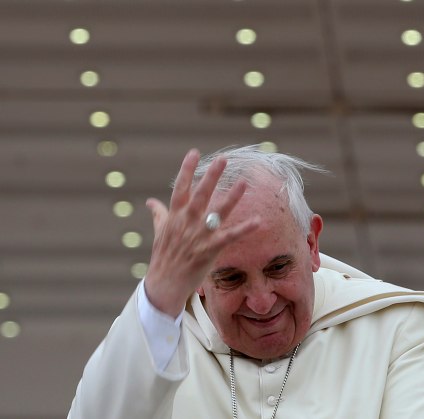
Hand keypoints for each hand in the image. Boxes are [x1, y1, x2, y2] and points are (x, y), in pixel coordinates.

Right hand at [143, 149, 259, 316]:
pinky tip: (258, 221)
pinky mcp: (209, 250)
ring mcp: (198, 236)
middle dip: (211, 176)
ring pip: (217, 212)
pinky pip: (230, 237)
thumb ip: (159, 214)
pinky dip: (244, 229)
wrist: (164, 285)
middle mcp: (186, 223)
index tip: (194, 152)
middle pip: (200, 195)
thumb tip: (150, 201)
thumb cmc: (163, 257)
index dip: (186, 169)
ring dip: (231, 197)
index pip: (180, 188)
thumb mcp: (159, 233)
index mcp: (174, 216)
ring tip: (244, 182)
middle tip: (222, 159)